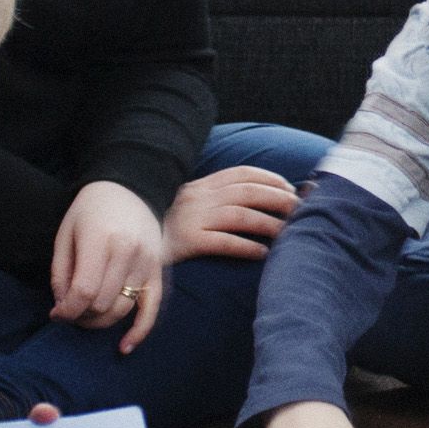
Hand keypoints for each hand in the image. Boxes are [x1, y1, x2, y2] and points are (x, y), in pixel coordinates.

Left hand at [51, 180, 166, 349]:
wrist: (130, 187)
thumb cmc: (91, 210)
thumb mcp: (66, 234)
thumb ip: (62, 272)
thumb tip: (63, 307)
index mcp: (102, 241)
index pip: (84, 291)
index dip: (66, 310)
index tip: (56, 314)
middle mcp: (129, 253)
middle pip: (102, 304)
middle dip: (80, 316)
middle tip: (69, 312)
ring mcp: (148, 263)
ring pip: (122, 309)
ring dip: (100, 321)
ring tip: (86, 317)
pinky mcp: (159, 271)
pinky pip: (152, 308)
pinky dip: (139, 330)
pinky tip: (124, 346)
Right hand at [163, 165, 300, 264]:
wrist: (127, 248)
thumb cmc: (163, 231)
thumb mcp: (187, 207)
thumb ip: (214, 201)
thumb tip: (253, 204)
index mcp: (199, 187)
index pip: (241, 173)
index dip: (270, 178)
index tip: (291, 188)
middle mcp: (197, 198)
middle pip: (247, 192)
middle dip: (278, 198)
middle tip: (301, 210)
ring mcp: (191, 219)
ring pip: (240, 215)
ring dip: (269, 223)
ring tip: (289, 232)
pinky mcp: (186, 243)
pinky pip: (223, 242)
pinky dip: (246, 246)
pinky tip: (263, 254)